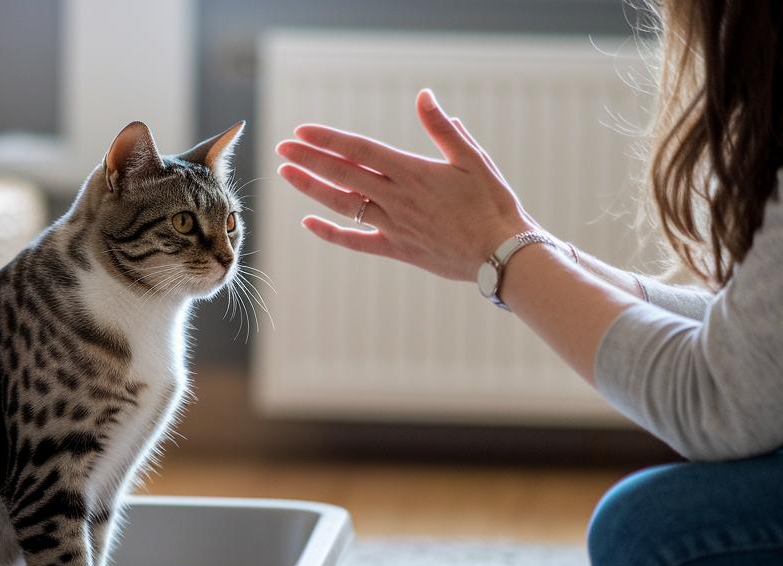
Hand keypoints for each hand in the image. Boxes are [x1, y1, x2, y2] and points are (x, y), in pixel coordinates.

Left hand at [276, 89, 536, 281]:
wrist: (500, 253)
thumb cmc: (492, 203)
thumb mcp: (472, 158)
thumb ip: (442, 128)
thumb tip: (424, 95)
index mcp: (412, 171)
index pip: (359, 150)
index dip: (328, 140)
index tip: (302, 131)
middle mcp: (396, 197)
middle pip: (343, 174)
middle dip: (309, 159)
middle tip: (282, 148)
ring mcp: (393, 225)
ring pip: (343, 204)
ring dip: (312, 189)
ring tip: (286, 174)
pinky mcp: (396, 248)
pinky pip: (356, 241)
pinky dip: (330, 233)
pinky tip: (307, 223)